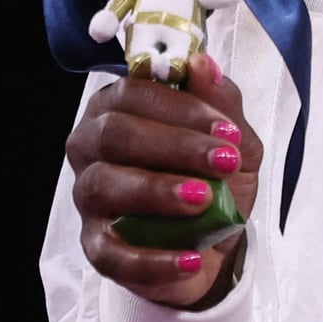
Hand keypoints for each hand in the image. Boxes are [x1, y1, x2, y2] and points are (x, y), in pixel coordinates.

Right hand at [64, 51, 261, 308]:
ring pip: (104, 186)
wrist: (214, 242)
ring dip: (157, 191)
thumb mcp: (233, 139)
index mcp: (120, 107)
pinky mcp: (96, 247)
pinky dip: (153, 259)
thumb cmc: (214, 176)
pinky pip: (111, 254)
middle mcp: (92, 146)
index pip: (136, 93)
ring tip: (204, 199)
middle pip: (115, 134)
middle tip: (223, 162)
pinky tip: (190, 258)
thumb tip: (203, 63)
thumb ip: (222, 102)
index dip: (183, 108)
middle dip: (174, 146)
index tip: (229, 131)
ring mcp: (89, 198)